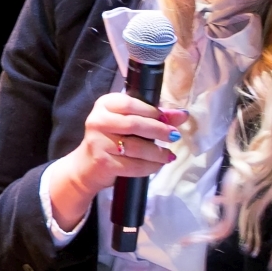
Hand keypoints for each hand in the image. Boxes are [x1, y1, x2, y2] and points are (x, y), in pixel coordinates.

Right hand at [43, 93, 188, 231]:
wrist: (88, 165)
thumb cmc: (112, 138)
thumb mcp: (129, 121)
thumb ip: (155, 116)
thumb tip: (183, 114)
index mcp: (104, 105)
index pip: (130, 104)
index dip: (152, 111)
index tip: (168, 119)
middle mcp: (97, 121)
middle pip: (134, 124)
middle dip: (159, 130)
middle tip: (174, 136)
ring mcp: (98, 142)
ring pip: (136, 147)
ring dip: (157, 152)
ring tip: (168, 155)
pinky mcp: (103, 163)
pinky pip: (133, 165)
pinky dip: (150, 166)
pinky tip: (157, 165)